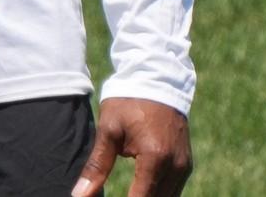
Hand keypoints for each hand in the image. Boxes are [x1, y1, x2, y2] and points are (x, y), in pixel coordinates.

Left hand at [73, 98, 191, 196]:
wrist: (157, 79)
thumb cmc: (128, 102)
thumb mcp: (108, 130)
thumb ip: (96, 167)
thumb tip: (79, 195)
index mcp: (155, 158)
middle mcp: (175, 166)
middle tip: (117, 195)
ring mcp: (184, 166)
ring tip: (126, 193)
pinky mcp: (186, 165)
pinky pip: (173, 191)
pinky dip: (156, 195)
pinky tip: (139, 193)